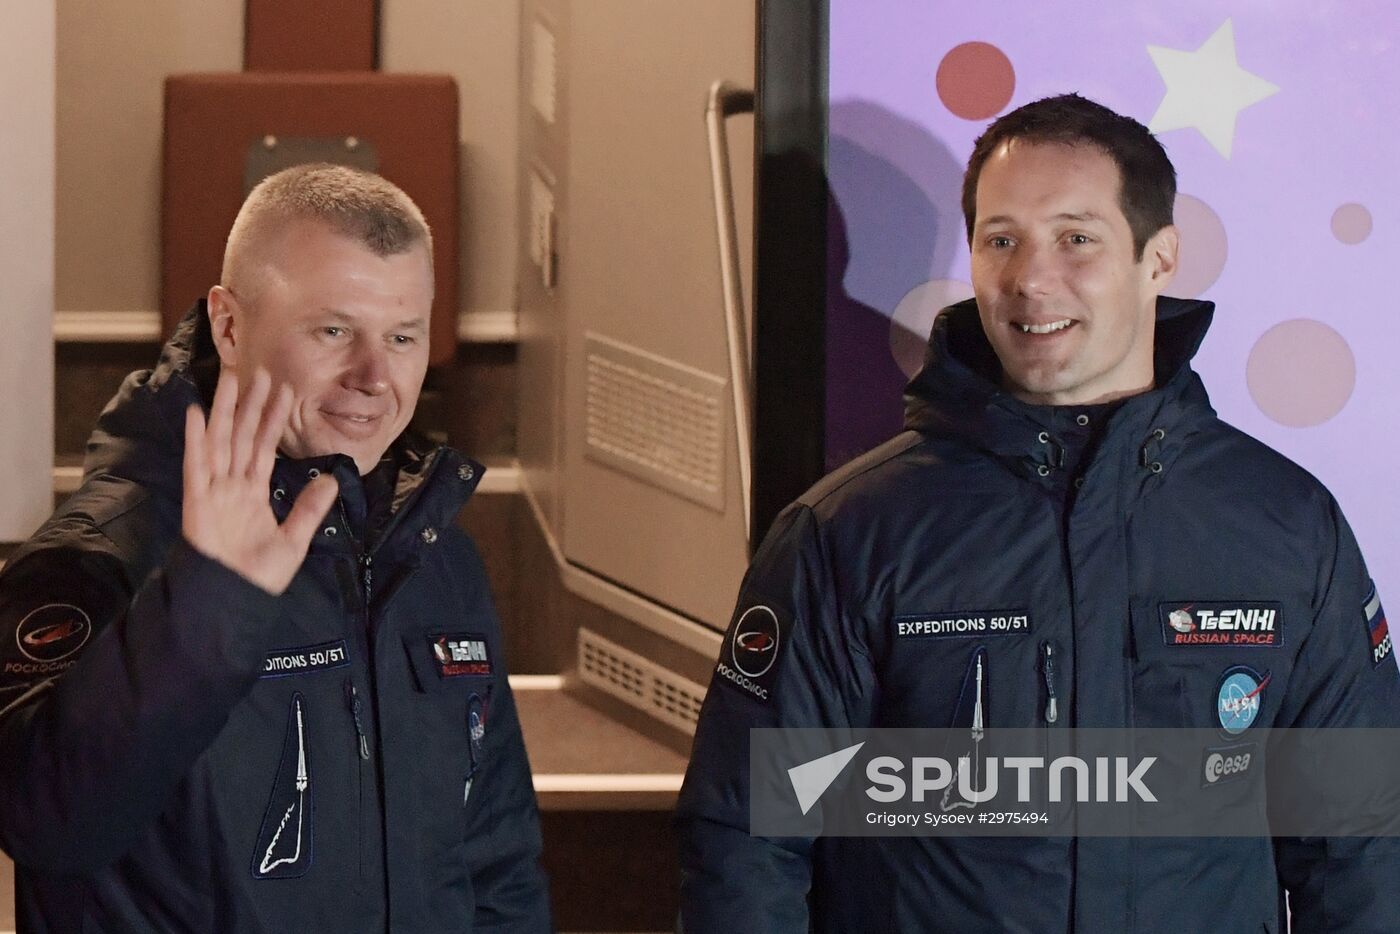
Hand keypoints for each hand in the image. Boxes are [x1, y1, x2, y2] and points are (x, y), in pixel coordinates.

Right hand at [182, 369, 339, 594]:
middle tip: (261, 371)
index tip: (286, 392)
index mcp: (254, 493)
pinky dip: (196, 439)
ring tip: (231, 378)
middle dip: (252, 404)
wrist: (233, 598)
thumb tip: (331, 481)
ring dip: (226, 409)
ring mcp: (214, 490)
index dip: (274, 420)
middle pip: (243, 435)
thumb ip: (309, 510)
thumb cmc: (258, 576)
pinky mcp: (198, 500)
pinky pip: (197, 464)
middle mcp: (233, 485)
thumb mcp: (294, 541)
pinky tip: (196, 412)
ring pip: (221, 440)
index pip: (266, 447)